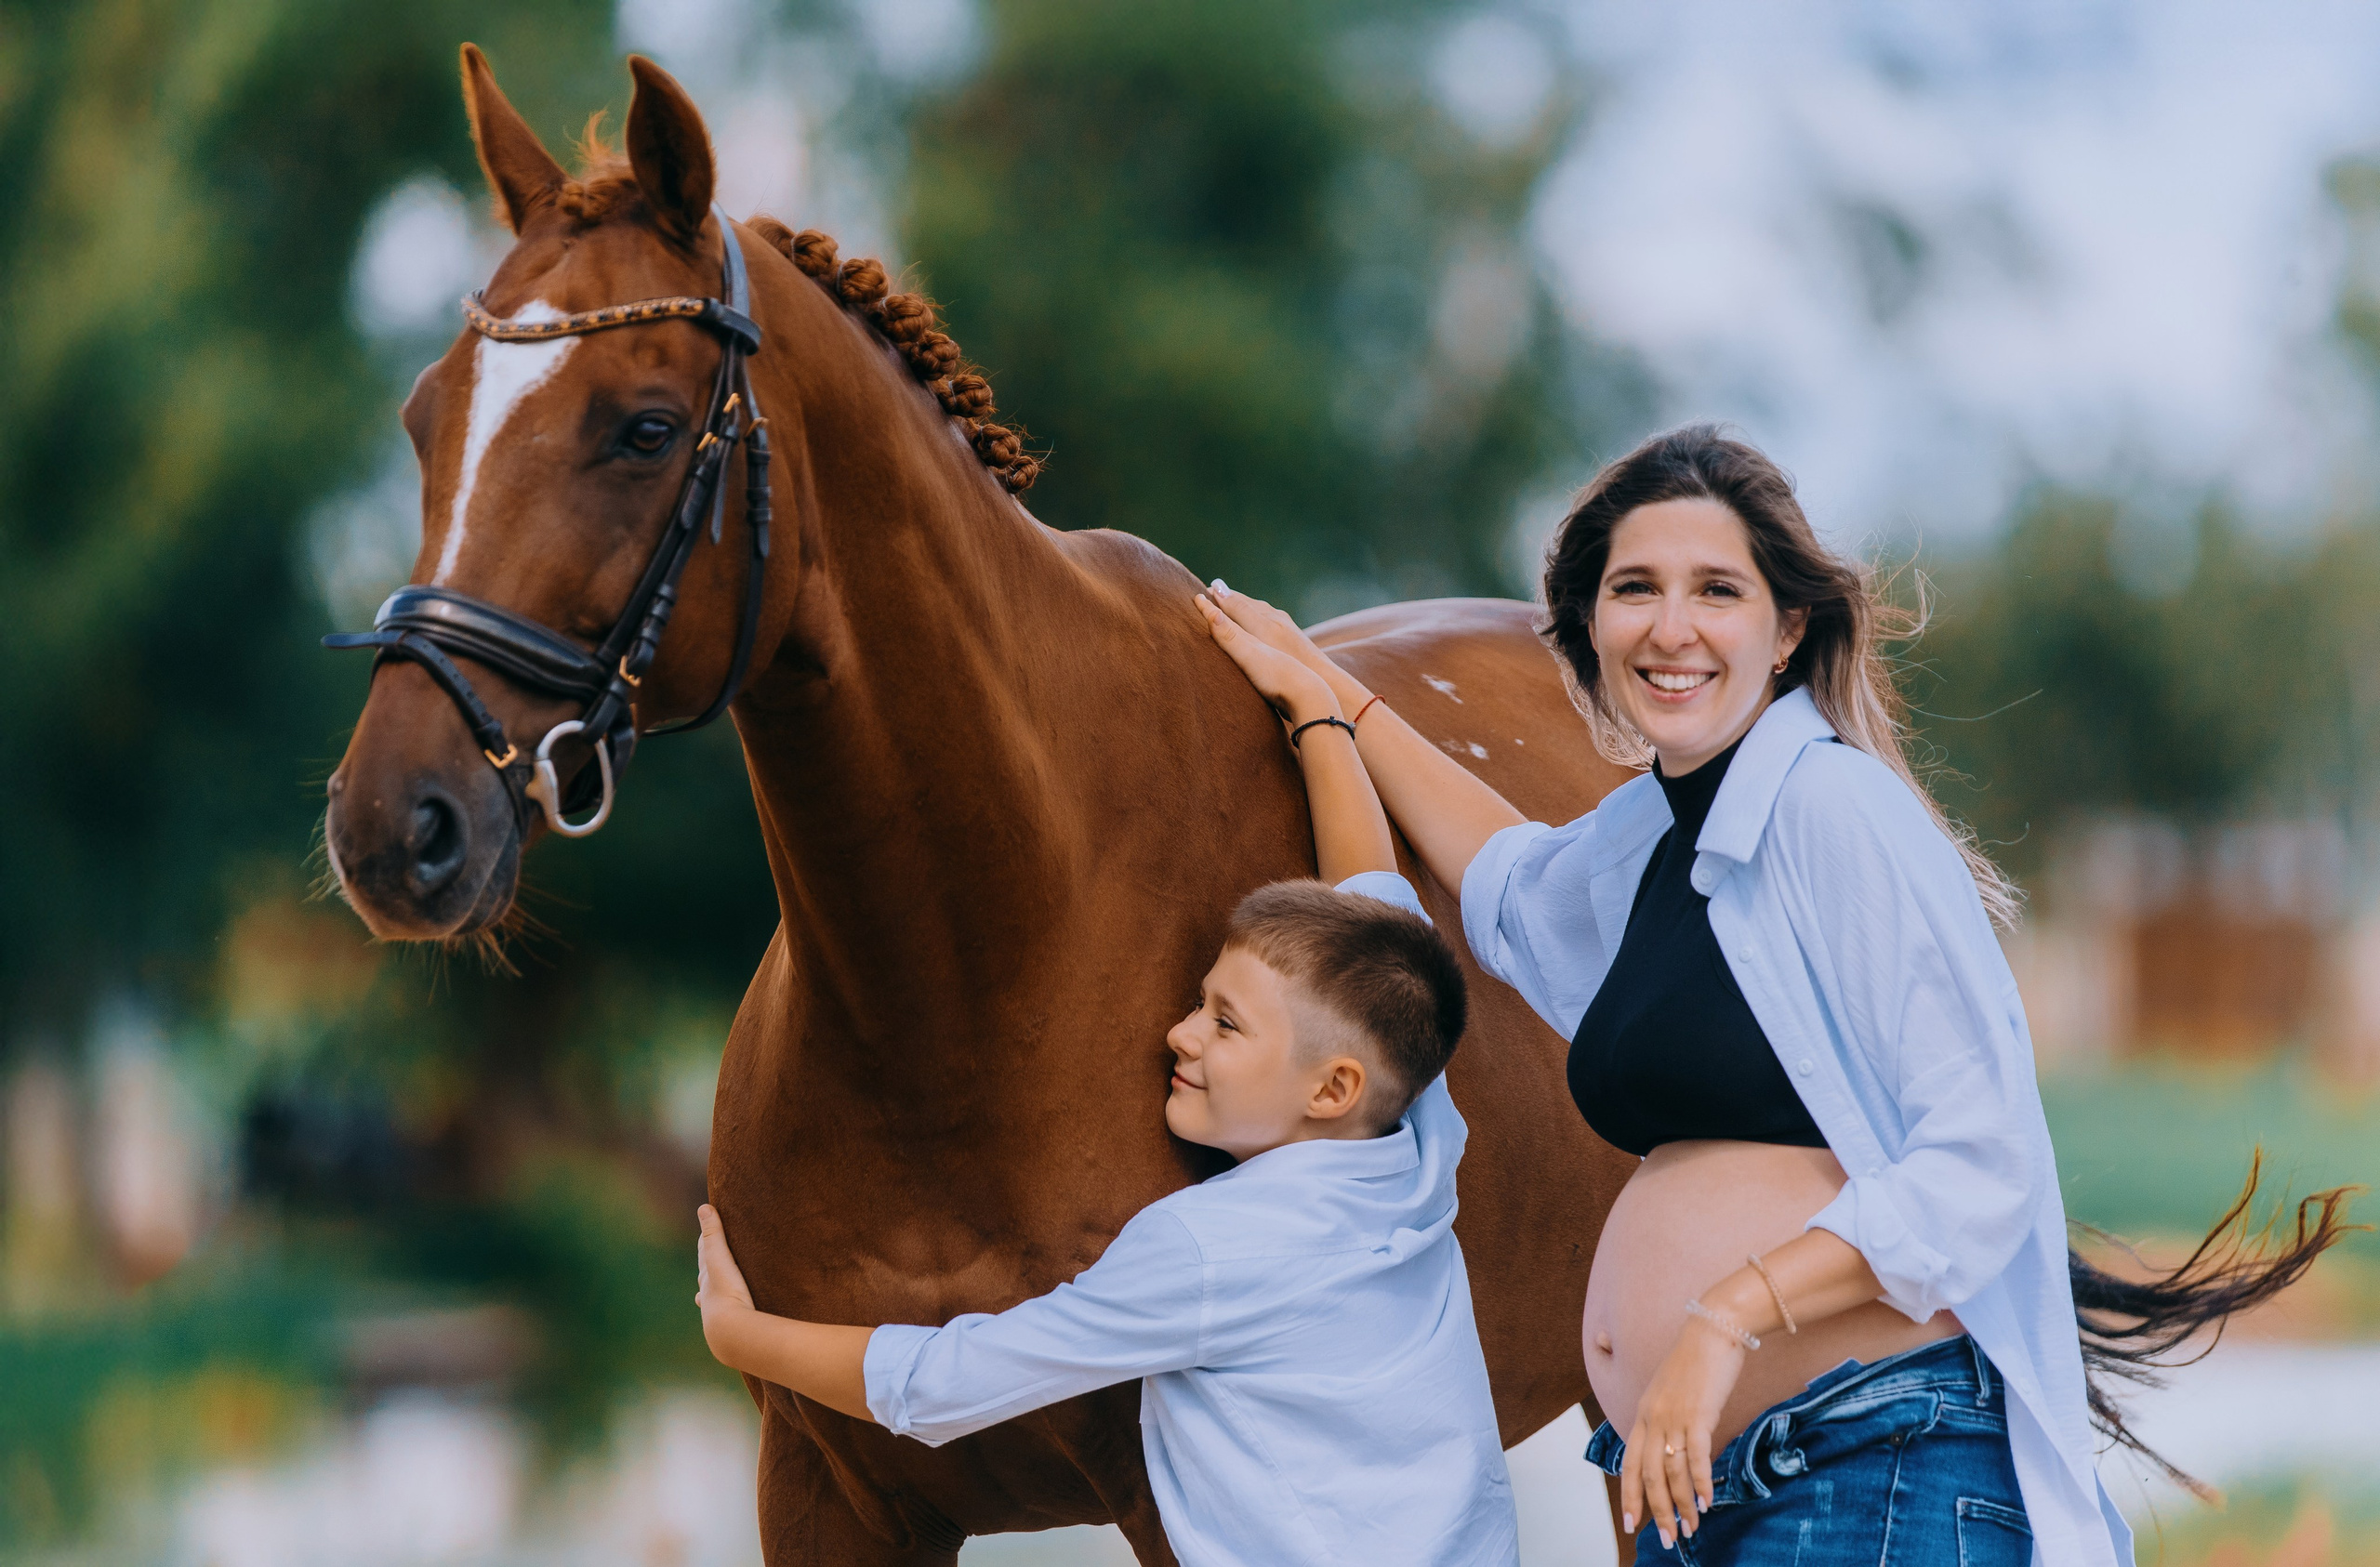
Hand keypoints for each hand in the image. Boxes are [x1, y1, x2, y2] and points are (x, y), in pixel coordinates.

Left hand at [696, 1204, 754, 1353]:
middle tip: (708, 1264)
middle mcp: (710, 1299)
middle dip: (708, 1272)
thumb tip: (703, 1207)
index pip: (705, 1259)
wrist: (730, 1335)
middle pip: (706, 1281)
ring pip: (716, 1302)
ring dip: (717, 1295)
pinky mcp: (735, 1329)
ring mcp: (721, 1316)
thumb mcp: (720, 1259)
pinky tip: (737, 1320)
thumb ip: (714, 1234)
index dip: (706, 1245)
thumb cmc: (725, 1294)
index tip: (706, 1234)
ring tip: (716, 1294)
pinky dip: (733, 1313)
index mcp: (707, 1281)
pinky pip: (733, 1317)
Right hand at [1197, 592, 1338, 723]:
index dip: (1216, 598)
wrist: (1313, 691)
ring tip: (1233, 608)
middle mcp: (1276, 620)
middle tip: (1212, 594)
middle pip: (1247, 604)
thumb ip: (1229, 628)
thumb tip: (1213, 592)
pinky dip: (1258, 622)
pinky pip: (1271, 626)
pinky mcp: (1294, 645)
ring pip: (1261, 614)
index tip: (1199, 592)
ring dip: (1244, 609)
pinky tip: (1261, 630)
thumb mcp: (1250, 649)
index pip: (1234, 601)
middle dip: (1229, 599)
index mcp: (1263, 619)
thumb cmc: (1277, 673)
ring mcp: (1287, 631)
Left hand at [1619, 1313, 1745, 1549]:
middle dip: (1656, 1511)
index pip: (1630, 1464)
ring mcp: (1674, 1416)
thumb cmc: (1696, 1362)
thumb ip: (1667, 1420)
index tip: (1631, 1524)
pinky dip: (1700, 1483)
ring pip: (1672, 1472)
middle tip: (1666, 1539)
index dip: (1630, 1495)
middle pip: (1648, 1475)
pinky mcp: (1699, 1414)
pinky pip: (1696, 1457)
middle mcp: (1653, 1417)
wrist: (1712, 1330)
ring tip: (1690, 1529)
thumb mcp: (1671, 1392)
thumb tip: (1674, 1451)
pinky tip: (1705, 1503)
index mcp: (1642, 1413)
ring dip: (1682, 1505)